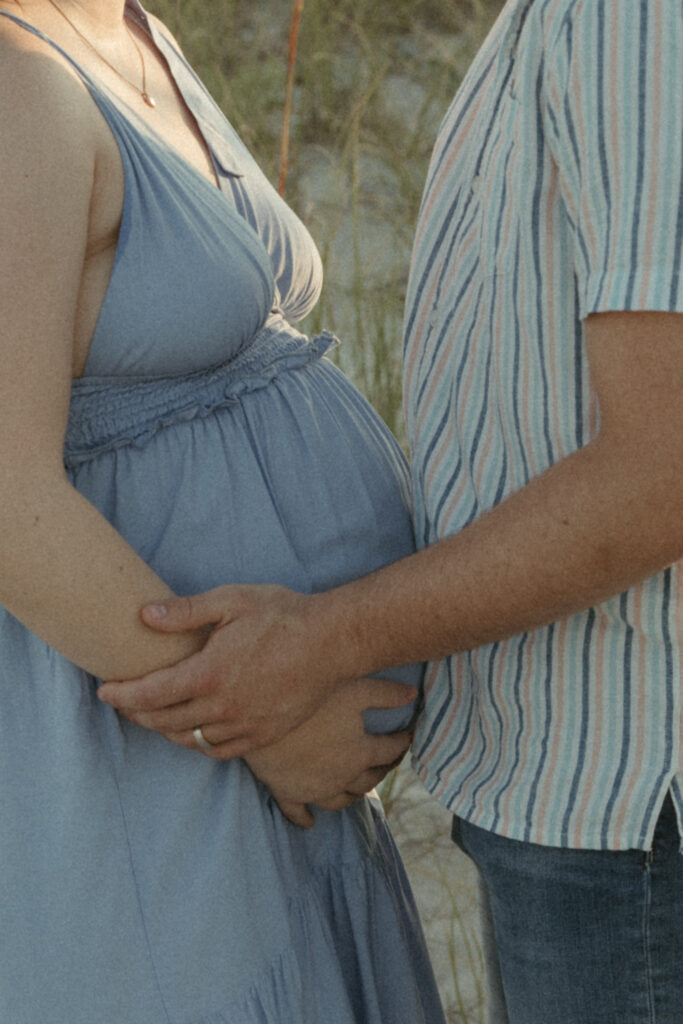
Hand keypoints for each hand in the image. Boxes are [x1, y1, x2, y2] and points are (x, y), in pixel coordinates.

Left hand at [98, 585, 399, 756]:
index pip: (150, 694)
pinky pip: (218, 749)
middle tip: (123, 701)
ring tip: (154, 715)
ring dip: (164, 729)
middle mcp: (222, 707)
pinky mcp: (263, 735)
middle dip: (136, 712)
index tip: (105, 691)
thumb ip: (186, 611)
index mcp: (209, 673)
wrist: (333, 642)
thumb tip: (145, 615)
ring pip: (188, 739)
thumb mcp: (232, 601)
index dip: (122, 695)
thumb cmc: (282, 615)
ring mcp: (244, 725)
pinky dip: (197, 743)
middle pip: (163, 720)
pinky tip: (193, 731)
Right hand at [245, 678, 412, 827]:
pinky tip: (310, 823)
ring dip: (353, 795)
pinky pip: (298, 814)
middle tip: (389, 761)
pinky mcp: (287, 793)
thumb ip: (386, 693)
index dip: (404, 741)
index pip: (392, 749)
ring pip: (341, 801)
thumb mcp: (354, 689)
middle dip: (384, 770)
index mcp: (361, 752)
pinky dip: (305, 820)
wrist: (261, 715)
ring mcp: (314, 789)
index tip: (409, 733)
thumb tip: (413, 694)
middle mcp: (342, 777)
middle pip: (370, 780)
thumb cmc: (312, 699)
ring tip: (359, 787)